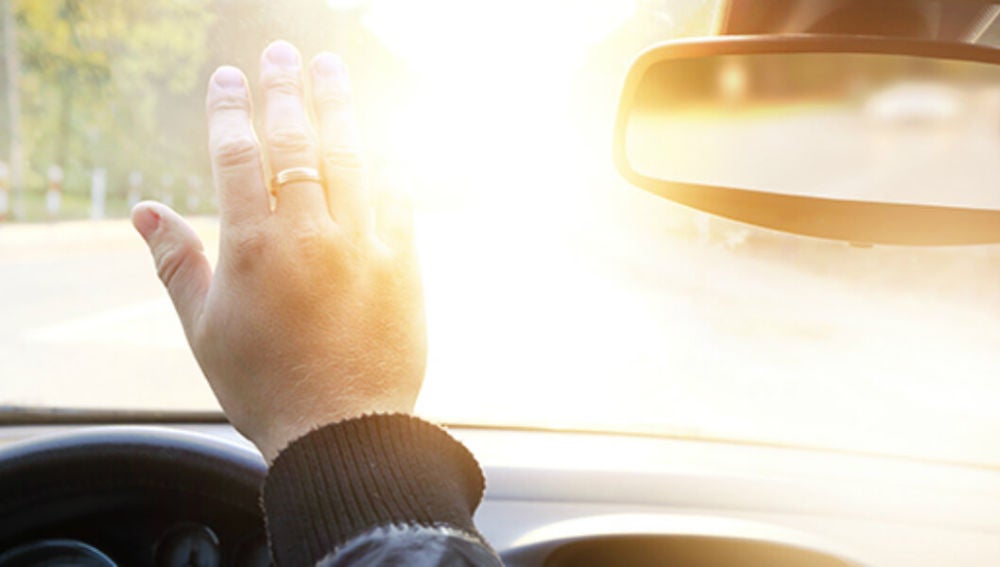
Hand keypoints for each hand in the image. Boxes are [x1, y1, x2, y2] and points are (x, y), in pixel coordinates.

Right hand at [131, 41, 424, 462]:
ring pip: (351, 157)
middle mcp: (309, 234)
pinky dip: (387, 165)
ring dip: (339, 107)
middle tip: (284, 53)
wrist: (342, 432)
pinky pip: (398, 197)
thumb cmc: (264, 385)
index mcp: (252, 247)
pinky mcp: (404, 264)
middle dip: (286, 90)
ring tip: (331, 69)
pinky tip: (380, 142)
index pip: (238, 155)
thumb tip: (144, 210)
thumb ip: (176, 262)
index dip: (232, 110)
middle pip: (297, 142)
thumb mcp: (204, 328)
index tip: (231, 78)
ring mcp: (362, 245)